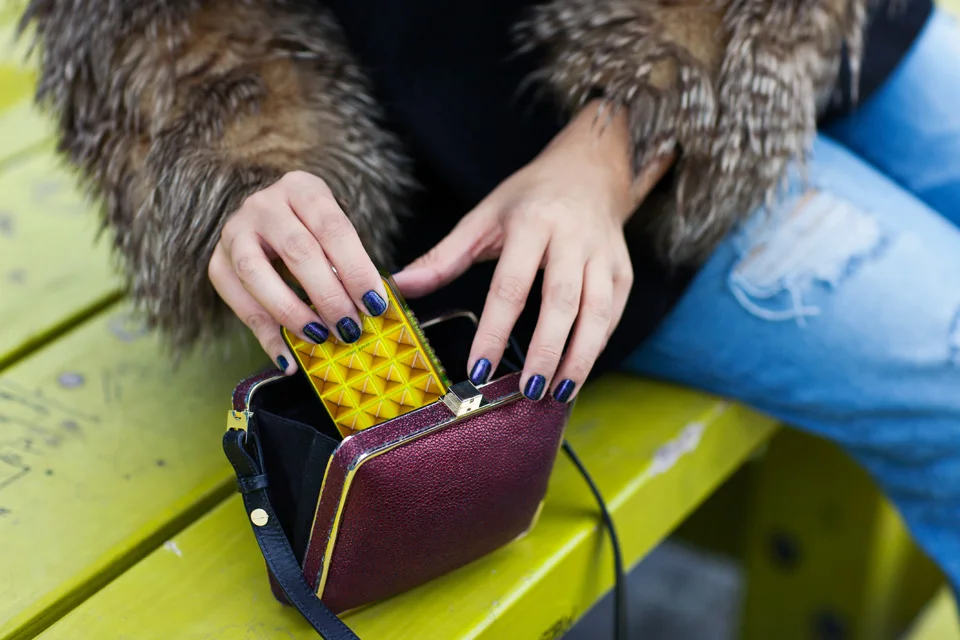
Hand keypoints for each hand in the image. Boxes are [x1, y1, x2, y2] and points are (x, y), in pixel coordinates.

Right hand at [208, 171, 388, 372]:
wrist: (269, 221)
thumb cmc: (314, 232)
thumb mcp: (336, 233)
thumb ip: (353, 264)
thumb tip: (375, 307)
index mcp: (303, 189)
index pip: (333, 228)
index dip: (356, 269)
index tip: (375, 304)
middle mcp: (263, 204)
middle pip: (297, 250)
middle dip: (327, 295)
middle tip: (349, 328)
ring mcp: (234, 231)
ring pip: (256, 272)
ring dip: (291, 312)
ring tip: (318, 338)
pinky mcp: (217, 262)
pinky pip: (238, 301)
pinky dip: (265, 333)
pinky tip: (287, 357)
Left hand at [394, 101, 674, 401]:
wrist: (591, 170)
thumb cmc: (529, 198)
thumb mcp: (484, 217)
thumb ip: (443, 257)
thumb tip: (398, 286)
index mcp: (532, 222)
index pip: (510, 285)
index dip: (494, 332)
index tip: (478, 370)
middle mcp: (572, 237)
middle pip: (561, 301)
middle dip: (546, 351)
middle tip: (527, 391)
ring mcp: (604, 255)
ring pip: (597, 311)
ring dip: (580, 357)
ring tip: (558, 394)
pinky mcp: (624, 270)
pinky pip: (613, 313)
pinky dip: (597, 346)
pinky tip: (576, 372)